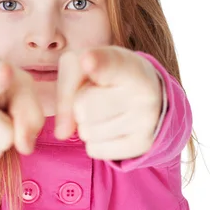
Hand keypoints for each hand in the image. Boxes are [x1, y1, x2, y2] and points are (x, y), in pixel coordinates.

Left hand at [54, 46, 161, 160]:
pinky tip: (110, 125)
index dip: (98, 64)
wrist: (145, 88)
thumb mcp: (81, 66)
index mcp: (129, 66)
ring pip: (87, 132)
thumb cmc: (105, 73)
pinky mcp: (142, 145)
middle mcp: (145, 93)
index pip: (110, 66)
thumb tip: (62, 134)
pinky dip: (95, 140)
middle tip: (97, 94)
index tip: (87, 60)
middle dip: (80, 103)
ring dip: (86, 123)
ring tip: (105, 108)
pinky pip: (95, 149)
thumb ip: (66, 91)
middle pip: (83, 108)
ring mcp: (147, 121)